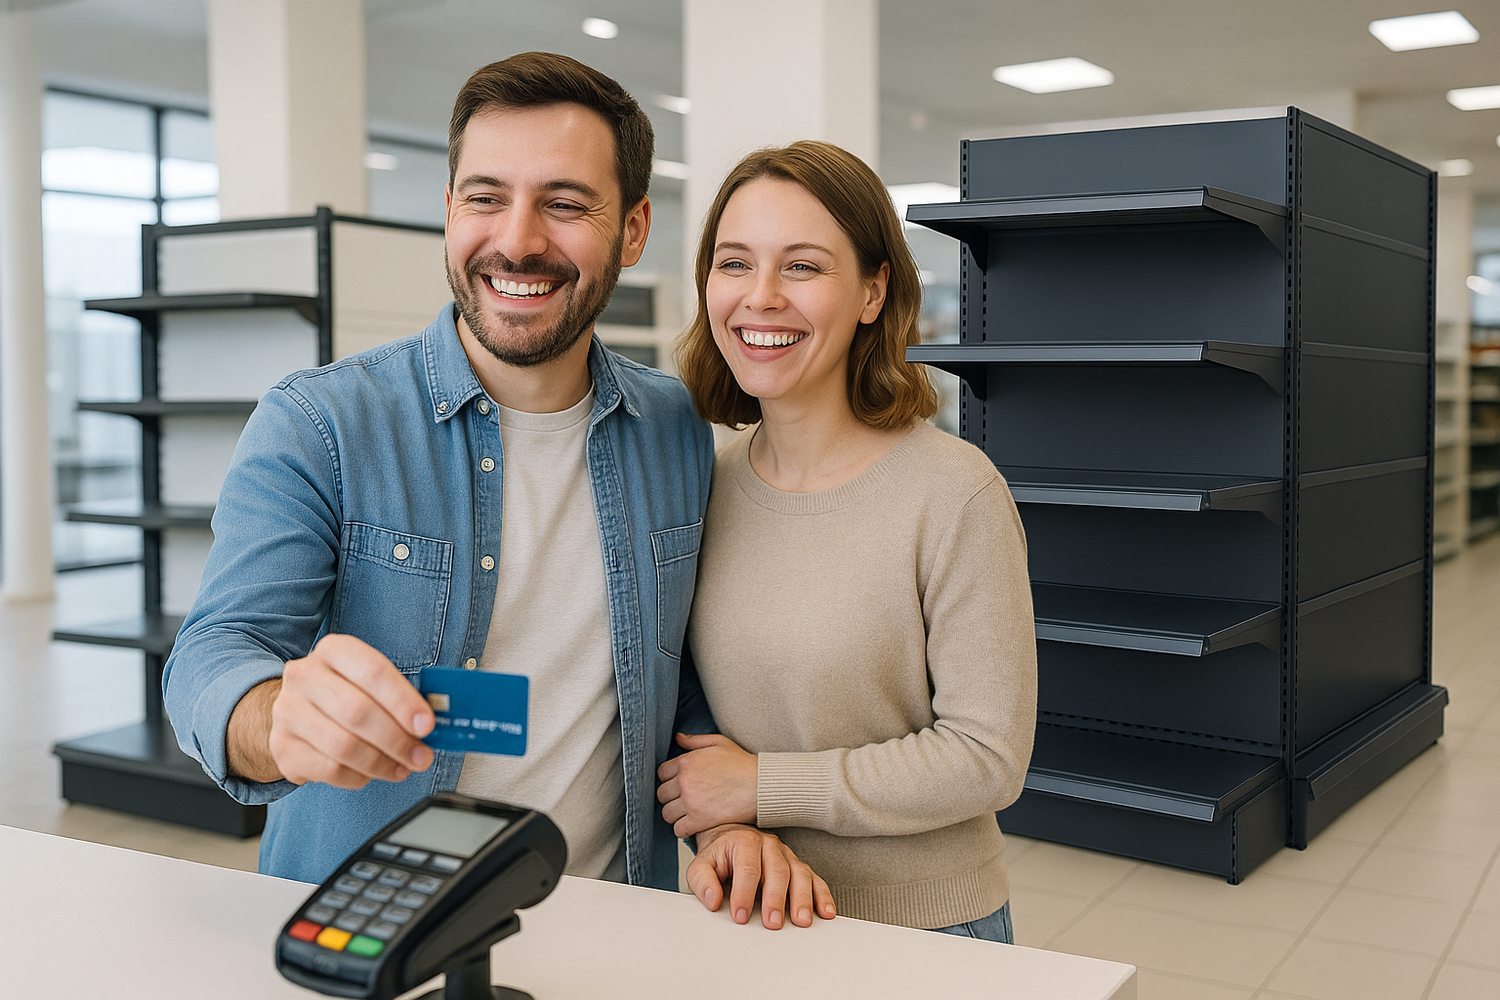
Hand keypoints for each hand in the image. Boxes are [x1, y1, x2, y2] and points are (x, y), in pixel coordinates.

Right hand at [226, 633, 434, 786]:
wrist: (296, 709)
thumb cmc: (345, 693)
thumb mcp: (370, 682)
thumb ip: (401, 696)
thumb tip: (434, 723)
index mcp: (334, 651)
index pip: (373, 672)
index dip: (403, 701)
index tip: (427, 725)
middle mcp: (305, 676)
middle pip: (358, 712)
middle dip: (397, 740)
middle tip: (421, 756)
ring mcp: (287, 712)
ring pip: (342, 745)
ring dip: (381, 763)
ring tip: (402, 768)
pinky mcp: (282, 747)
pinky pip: (328, 770)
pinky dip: (358, 777)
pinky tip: (372, 773)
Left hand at [657, 733, 756, 836]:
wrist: (761, 786)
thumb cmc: (743, 764)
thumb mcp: (720, 743)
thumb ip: (695, 740)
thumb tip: (678, 738)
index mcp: (686, 762)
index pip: (661, 773)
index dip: (669, 779)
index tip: (680, 785)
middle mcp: (684, 781)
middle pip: (661, 795)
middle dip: (671, 798)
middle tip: (684, 800)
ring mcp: (691, 802)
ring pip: (667, 814)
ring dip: (676, 815)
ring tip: (688, 813)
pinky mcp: (700, 820)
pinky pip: (678, 829)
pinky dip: (684, 829)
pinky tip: (694, 825)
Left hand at [688, 824, 835, 929]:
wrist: (733, 838)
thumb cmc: (719, 856)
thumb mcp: (701, 865)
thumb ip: (703, 881)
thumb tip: (713, 901)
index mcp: (744, 842)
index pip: (747, 868)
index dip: (744, 893)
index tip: (740, 916)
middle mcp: (769, 846)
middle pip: (777, 871)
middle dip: (776, 899)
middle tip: (773, 923)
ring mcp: (787, 856)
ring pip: (799, 874)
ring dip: (802, 899)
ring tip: (801, 921)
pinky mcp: (798, 867)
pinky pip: (814, 879)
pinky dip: (822, 895)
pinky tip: (825, 912)